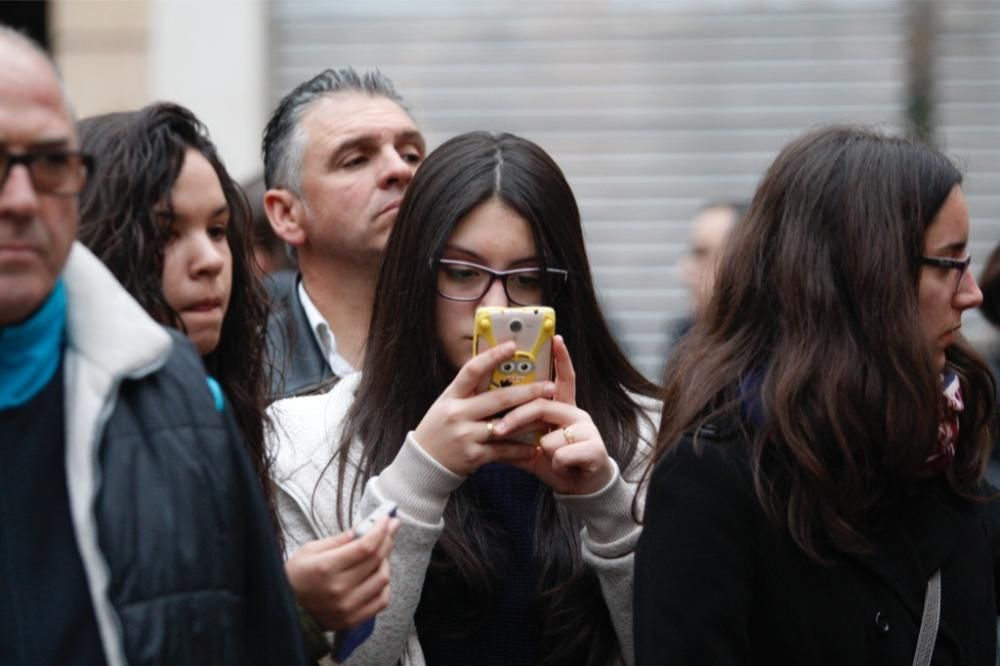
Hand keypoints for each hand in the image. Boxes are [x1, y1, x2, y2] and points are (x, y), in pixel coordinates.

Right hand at [285, 516, 400, 630]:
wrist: (284, 611)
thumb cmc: (294, 577)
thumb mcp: (309, 550)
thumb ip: (338, 540)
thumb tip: (363, 529)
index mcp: (326, 567)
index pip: (365, 546)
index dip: (380, 530)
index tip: (387, 519)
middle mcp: (339, 588)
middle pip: (376, 559)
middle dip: (387, 539)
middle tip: (390, 528)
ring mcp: (347, 607)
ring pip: (382, 579)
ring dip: (385, 561)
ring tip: (380, 552)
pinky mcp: (352, 619)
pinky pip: (381, 601)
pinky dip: (385, 585)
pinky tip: (378, 574)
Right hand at [413, 341, 555, 475]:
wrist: (423, 465)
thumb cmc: (438, 430)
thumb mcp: (447, 405)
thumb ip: (468, 391)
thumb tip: (492, 368)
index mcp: (451, 396)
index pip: (471, 370)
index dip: (492, 356)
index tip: (512, 345)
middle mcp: (457, 414)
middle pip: (498, 398)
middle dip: (528, 392)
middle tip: (550, 386)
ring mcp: (465, 435)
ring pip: (506, 425)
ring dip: (531, 421)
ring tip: (550, 416)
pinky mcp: (473, 456)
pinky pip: (503, 450)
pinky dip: (520, 450)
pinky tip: (535, 448)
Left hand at [496, 336, 614, 494]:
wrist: (583, 488)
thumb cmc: (557, 462)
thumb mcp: (531, 449)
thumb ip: (512, 437)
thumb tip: (485, 428)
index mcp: (563, 408)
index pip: (563, 379)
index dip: (561, 358)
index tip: (556, 338)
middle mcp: (577, 413)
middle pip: (542, 405)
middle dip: (517, 418)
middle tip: (500, 430)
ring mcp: (588, 429)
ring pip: (550, 436)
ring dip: (544, 451)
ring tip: (549, 459)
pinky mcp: (595, 448)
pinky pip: (561, 454)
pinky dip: (556, 465)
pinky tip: (563, 468)